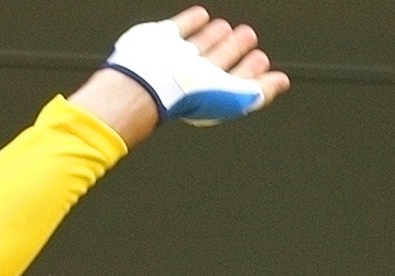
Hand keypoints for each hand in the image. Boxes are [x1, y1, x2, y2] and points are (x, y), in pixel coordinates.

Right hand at [106, 5, 289, 124]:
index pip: (235, 81)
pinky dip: (192, 22)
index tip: (260, 61)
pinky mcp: (161, 41)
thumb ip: (261, 91)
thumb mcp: (237, 99)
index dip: (250, 71)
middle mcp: (193, 79)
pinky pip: (180, 27)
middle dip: (235, 50)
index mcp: (210, 96)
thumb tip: (281, 83)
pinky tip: (200, 16)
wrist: (152, 78)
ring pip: (201, 44)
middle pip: (218, 62)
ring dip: (214, 37)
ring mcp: (176, 59)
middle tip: (247, 37)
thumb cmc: (191, 94)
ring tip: (225, 28)